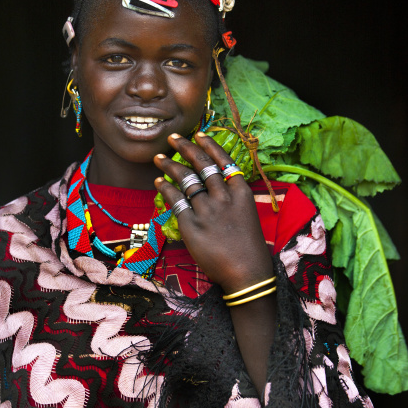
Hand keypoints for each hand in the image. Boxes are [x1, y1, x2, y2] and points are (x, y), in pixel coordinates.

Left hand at [154, 132, 273, 294]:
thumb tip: (213, 182)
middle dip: (185, 147)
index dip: (209, 145)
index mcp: (241, 192)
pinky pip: (175, 200)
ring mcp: (207, 210)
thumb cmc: (249, 245)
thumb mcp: (247, 213)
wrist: (246, 272)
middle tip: (172, 138)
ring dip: (170, 165)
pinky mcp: (191, 225)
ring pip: (186, 179)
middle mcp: (223, 196)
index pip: (223, 160)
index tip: (198, 134)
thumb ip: (232, 195)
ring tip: (159, 158)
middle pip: (201, 165)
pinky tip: (158, 181)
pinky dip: (165, 188)